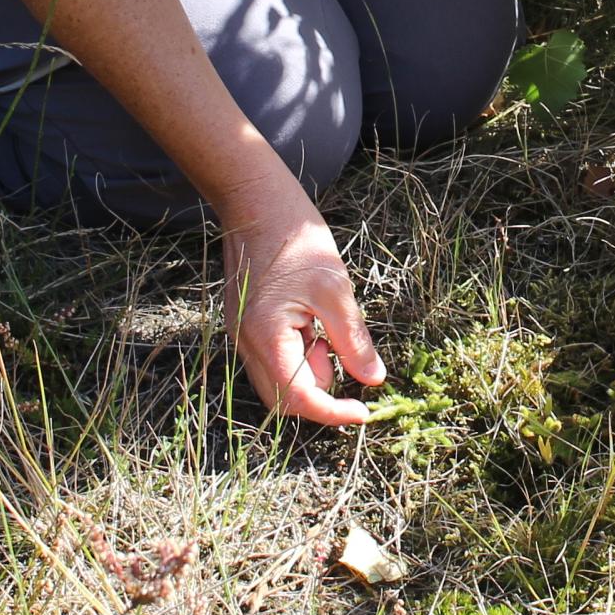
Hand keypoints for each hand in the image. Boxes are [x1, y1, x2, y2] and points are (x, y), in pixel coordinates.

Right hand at [220, 183, 385, 426]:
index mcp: (265, 336)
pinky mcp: (245, 326)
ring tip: (324, 326)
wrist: (257, 202)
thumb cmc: (296, 239)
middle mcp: (245, 343)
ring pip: (278, 380)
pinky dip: (298, 353)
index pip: (298, 398)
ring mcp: (241, 335)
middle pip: (283, 399)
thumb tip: (373, 379)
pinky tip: (310, 321)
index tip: (363, 411)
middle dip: (319, 390)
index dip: (332, 412)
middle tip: (340, 351)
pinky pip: (273, 359)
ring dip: (309, 369)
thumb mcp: (335, 290)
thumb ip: (353, 340)